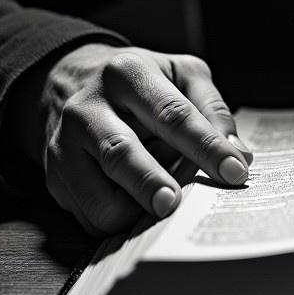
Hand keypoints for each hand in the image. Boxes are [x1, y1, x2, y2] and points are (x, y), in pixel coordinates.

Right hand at [25, 43, 252, 235]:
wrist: (72, 81)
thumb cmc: (142, 82)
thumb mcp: (183, 74)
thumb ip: (213, 109)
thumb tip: (239, 154)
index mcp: (127, 73)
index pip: (172, 114)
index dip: (206, 146)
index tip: (235, 170)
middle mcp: (88, 107)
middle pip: (122, 152)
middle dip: (151, 182)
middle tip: (177, 203)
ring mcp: (64, 143)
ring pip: (95, 190)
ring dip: (132, 209)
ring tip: (164, 210)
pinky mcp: (55, 175)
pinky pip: (86, 212)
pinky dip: (116, 220)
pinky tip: (138, 210)